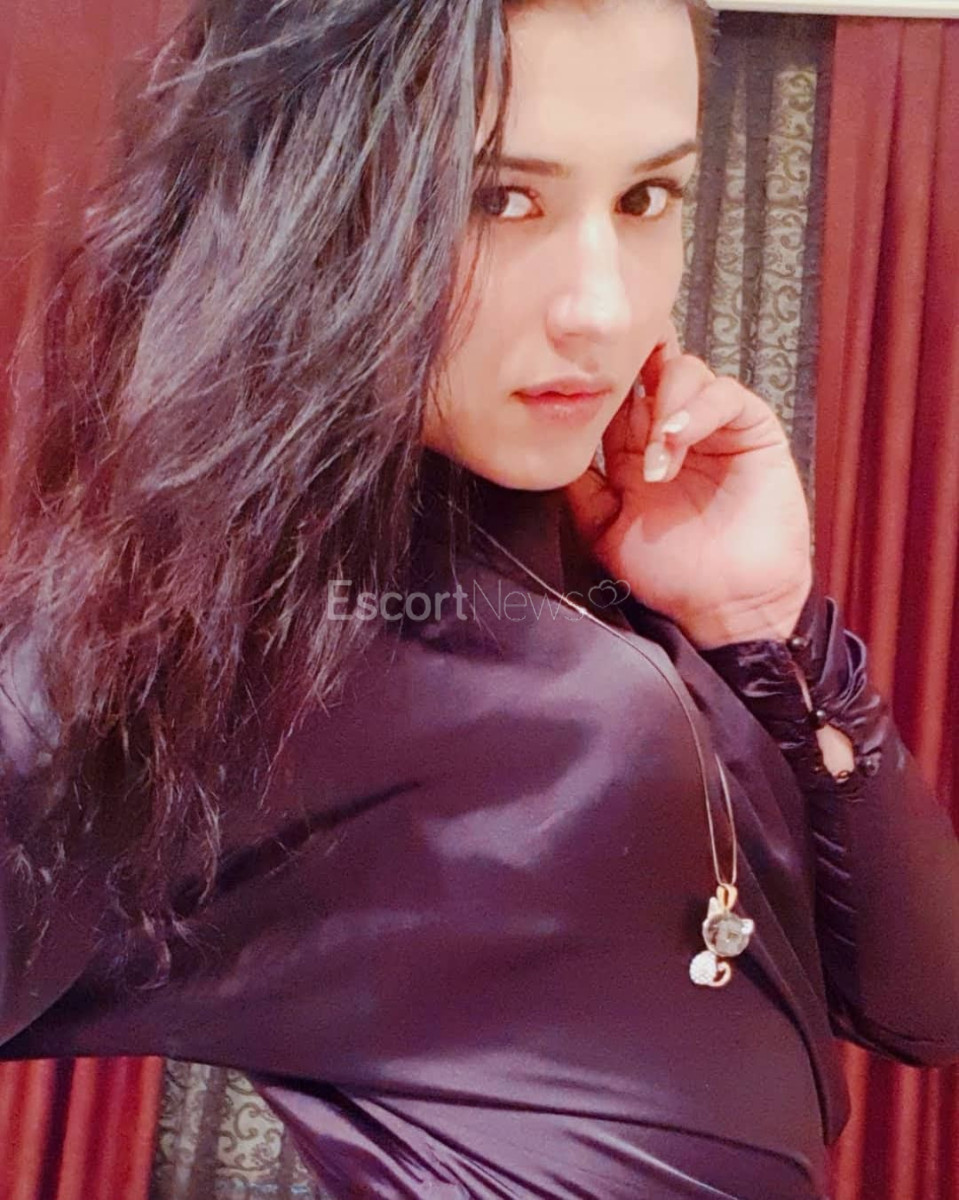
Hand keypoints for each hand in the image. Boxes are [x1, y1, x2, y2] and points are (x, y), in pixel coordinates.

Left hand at [563, 324, 812, 647]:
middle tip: (614, 380)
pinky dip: (700, 409)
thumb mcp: (604, 532)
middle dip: (632, 365)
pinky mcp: (752, 429)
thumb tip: (550, 449)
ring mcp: (712, 427)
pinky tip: (680, 439)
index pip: (615, 395)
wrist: (726, 607)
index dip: (600, 379)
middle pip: (650, 368)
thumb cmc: (672, 576)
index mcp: (633, 450)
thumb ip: (580, 489)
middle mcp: (671, 431)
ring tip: (658, 455)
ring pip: (686, 372)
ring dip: (664, 404)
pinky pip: (726, 395)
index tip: (578, 376)